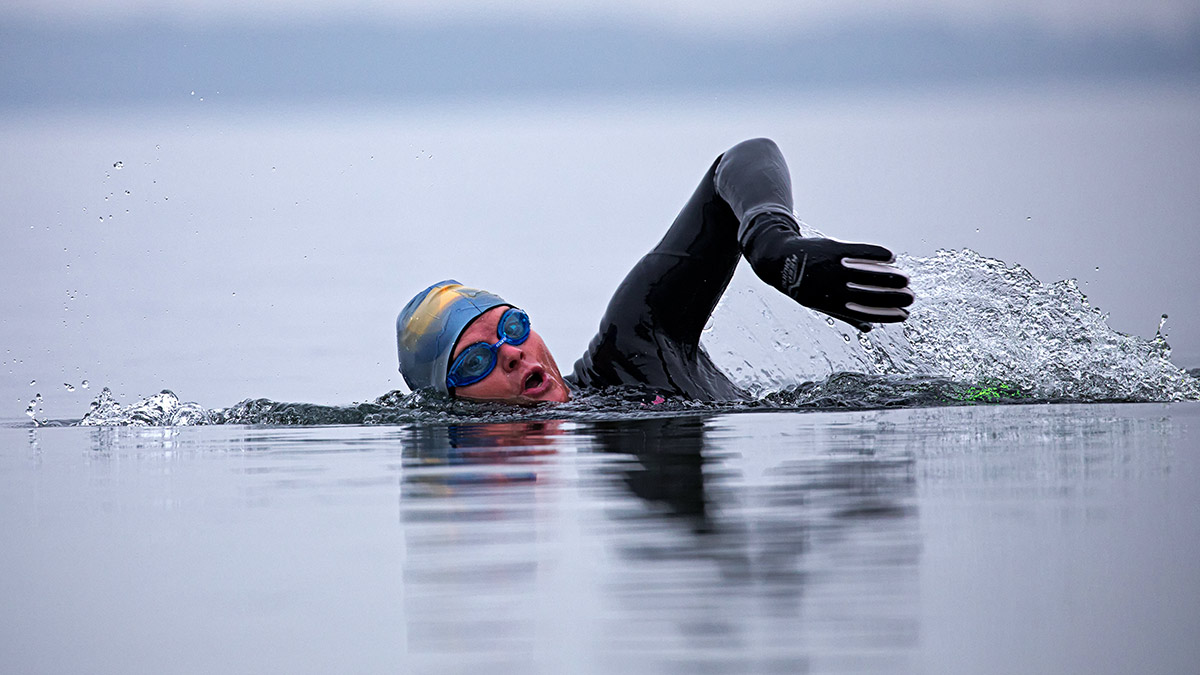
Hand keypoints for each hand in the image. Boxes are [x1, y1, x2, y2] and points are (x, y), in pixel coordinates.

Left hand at [742, 217, 913, 331]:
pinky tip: (892, 257)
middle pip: (868, 294)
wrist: (778, 259)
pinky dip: (876, 254)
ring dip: (890, 276)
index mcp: (828, 304)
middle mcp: (830, 287)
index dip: (885, 315)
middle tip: (912, 297)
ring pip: (867, 274)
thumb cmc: (803, 285)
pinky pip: (859, 252)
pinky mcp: (831, 249)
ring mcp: (831, 267)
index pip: (862, 312)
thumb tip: (869, 329)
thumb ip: (845, 315)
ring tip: (906, 278)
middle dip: (893, 297)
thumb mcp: (820, 303)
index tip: (905, 316)